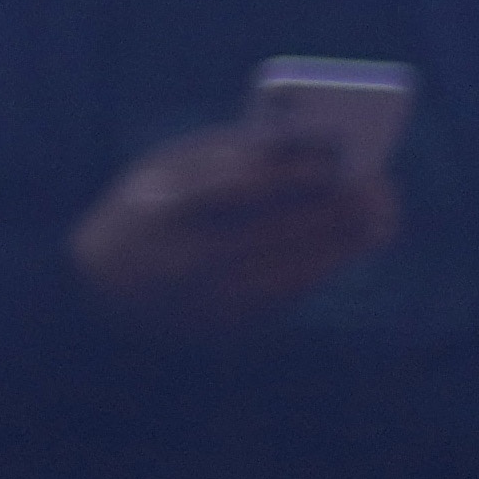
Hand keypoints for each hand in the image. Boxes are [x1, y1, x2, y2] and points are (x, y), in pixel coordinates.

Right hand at [69, 121, 397, 329]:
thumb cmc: (143, 212)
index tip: (330, 161)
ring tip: (377, 214)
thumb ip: (225, 156)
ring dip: (344, 240)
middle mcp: (188, 264)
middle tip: (376, 186)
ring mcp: (210, 303)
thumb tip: (308, 149)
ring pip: (300, 269)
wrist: (100, 292)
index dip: (287, 175)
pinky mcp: (234, 329)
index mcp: (161, 214)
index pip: (233, 191)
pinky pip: (296, 293)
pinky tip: (346, 243)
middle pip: (281, 234)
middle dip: (334, 208)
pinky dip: (325, 264)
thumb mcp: (161, 171)